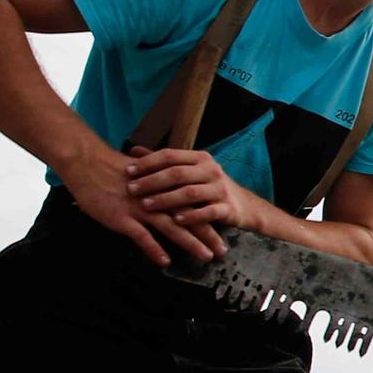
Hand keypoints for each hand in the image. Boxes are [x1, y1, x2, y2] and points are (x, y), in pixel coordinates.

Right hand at [56, 141, 221, 266]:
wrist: (87, 162)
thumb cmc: (114, 171)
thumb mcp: (143, 176)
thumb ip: (159, 186)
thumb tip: (173, 196)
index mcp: (163, 187)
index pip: (192, 204)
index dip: (209, 218)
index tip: (223, 230)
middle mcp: (156, 198)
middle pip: (188, 218)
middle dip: (208, 234)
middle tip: (223, 250)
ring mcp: (139, 208)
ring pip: (170, 227)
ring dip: (190, 243)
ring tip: (205, 257)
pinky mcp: (122, 217)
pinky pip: (141, 236)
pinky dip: (153, 249)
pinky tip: (165, 261)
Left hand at [126, 147, 251, 248]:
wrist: (245, 206)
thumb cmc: (209, 188)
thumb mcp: (190, 171)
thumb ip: (163, 162)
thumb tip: (133, 151)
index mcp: (200, 158)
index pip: (170, 155)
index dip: (148, 163)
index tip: (127, 171)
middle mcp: (211, 170)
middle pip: (177, 173)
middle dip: (152, 181)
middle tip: (131, 189)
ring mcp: (220, 189)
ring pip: (190, 192)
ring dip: (166, 199)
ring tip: (146, 206)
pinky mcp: (228, 208)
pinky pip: (208, 212)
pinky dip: (191, 216)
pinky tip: (176, 221)